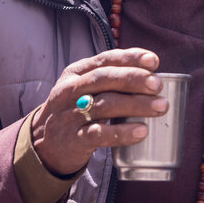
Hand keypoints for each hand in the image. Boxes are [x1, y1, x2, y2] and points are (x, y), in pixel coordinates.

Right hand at [31, 48, 166, 175]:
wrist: (43, 144)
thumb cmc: (74, 109)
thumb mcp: (83, 87)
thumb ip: (110, 79)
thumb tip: (152, 73)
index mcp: (76, 72)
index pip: (106, 59)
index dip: (131, 58)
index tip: (154, 61)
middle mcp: (71, 89)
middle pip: (105, 78)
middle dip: (134, 79)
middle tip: (158, 85)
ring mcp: (70, 114)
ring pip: (105, 104)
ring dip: (135, 104)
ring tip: (160, 106)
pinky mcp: (73, 139)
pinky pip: (99, 134)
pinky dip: (122, 132)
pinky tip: (141, 131)